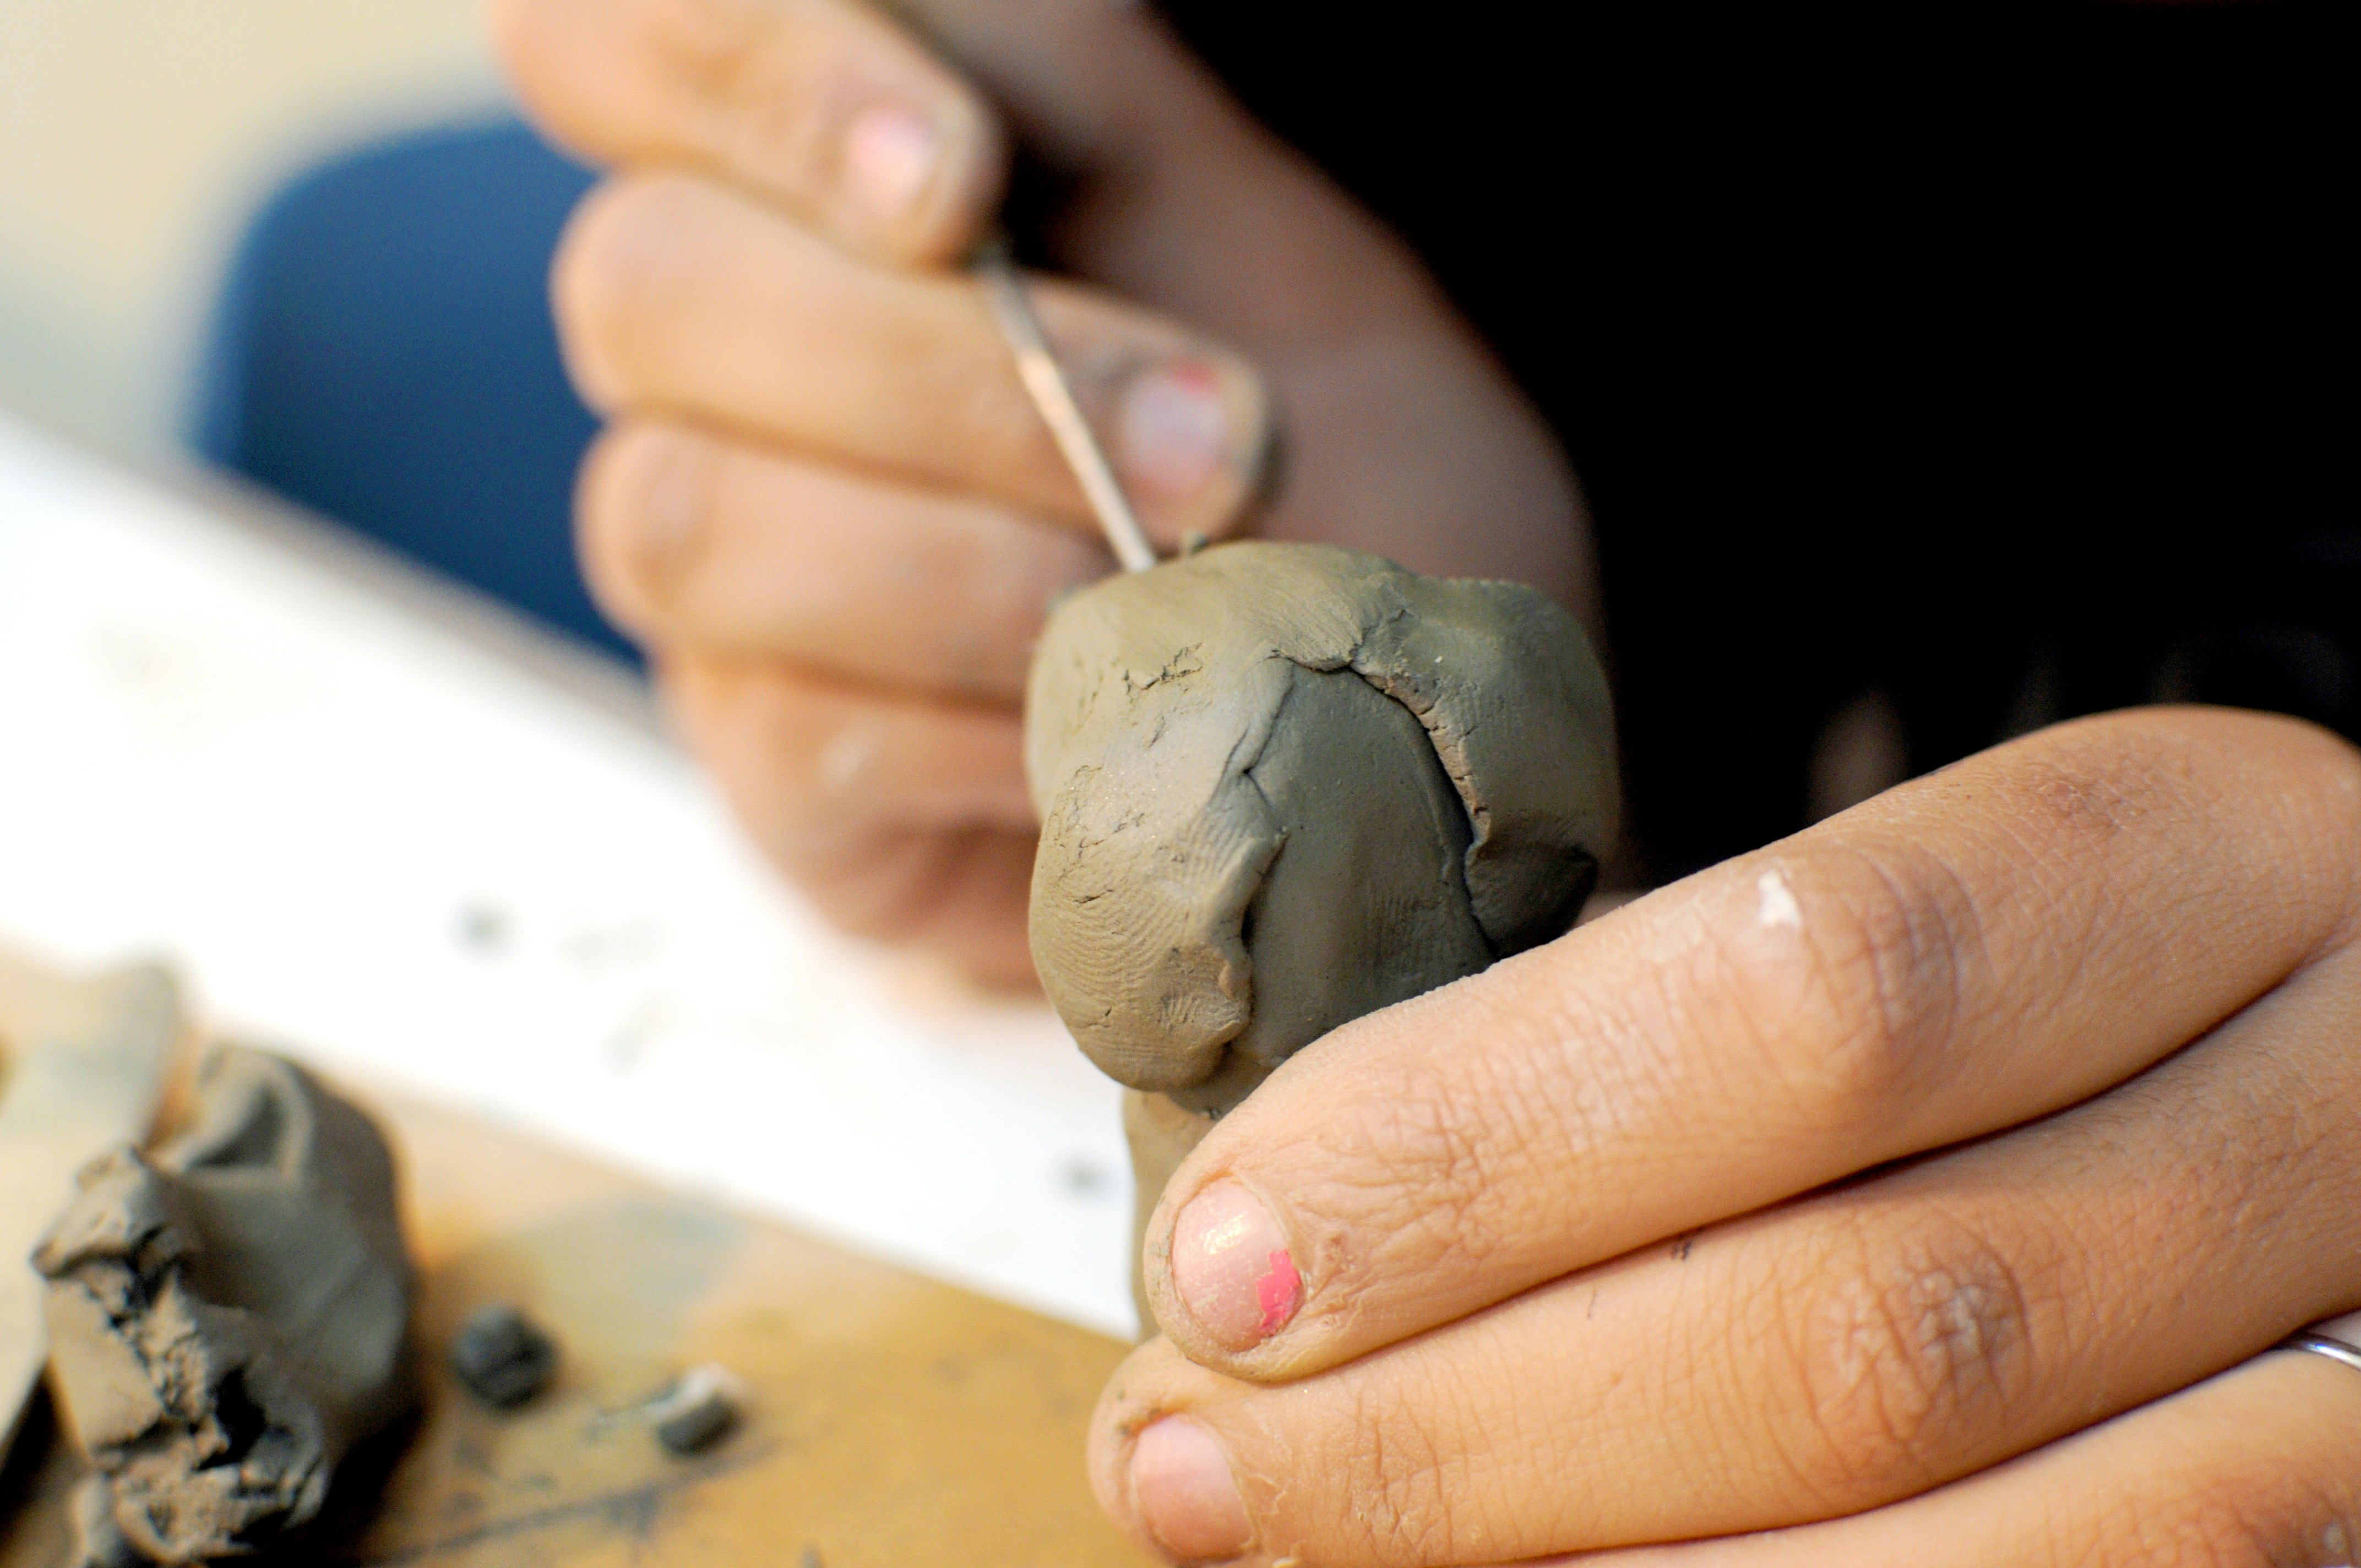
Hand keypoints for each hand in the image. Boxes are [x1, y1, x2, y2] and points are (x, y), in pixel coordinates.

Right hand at [492, 0, 1589, 985]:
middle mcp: (719, 359)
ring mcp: (728, 569)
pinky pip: (802, 736)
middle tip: (1208, 439)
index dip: (741, 78)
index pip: (610, 41)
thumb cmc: (1310, 443)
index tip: (955, 179)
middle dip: (930, 368)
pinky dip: (993, 723)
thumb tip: (935, 21)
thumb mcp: (1225, 216)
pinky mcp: (777, 763)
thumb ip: (1058, 75)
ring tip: (1172, 584)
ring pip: (687, 518)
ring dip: (961, 558)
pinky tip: (1120, 717)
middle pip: (643, 288)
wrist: (1373, 703)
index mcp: (804, 176)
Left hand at [1091, 708, 2360, 1564]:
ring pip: (1954, 1528)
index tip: (1223, 1250)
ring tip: (1305, 1553)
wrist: (2306, 1093)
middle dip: (1465, 1420)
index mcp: (2186, 848)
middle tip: (1191, 1453)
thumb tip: (1271, 1231)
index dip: (1481, 1144)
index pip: (1810, 992)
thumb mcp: (1868, 927)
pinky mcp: (2347, 1528)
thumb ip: (1630, 1047)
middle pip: (1864, 1313)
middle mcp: (2325, 1096)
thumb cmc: (2021, 998)